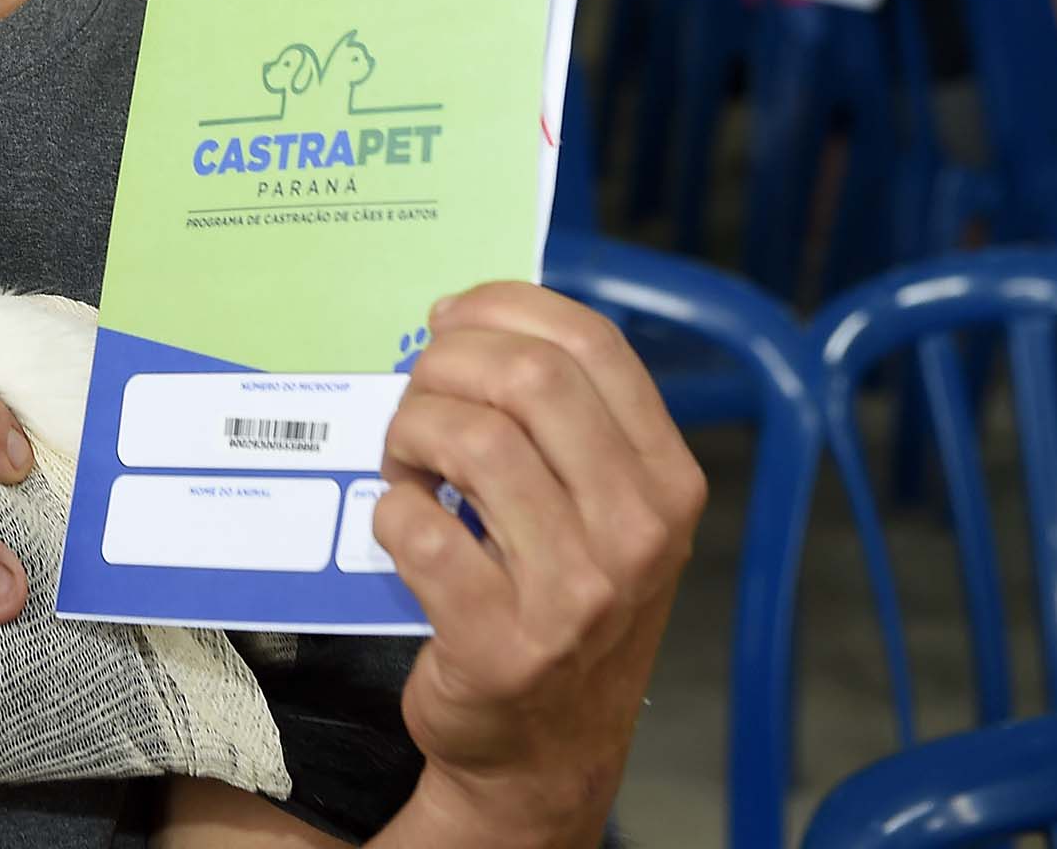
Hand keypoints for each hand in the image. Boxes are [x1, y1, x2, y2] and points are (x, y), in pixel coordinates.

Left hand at [373, 283, 705, 846]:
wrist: (541, 748)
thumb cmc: (559, 599)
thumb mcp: (599, 507)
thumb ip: (564, 419)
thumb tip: (470, 317)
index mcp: (667, 480)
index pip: (592, 344)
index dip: (503, 308)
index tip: (449, 320)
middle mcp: (639, 533)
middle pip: (528, 380)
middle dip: (444, 368)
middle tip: (416, 400)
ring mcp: (577, 595)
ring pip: (471, 443)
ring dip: (411, 434)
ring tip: (406, 463)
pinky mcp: (504, 644)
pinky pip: (417, 530)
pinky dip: (389, 511)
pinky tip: (401, 526)